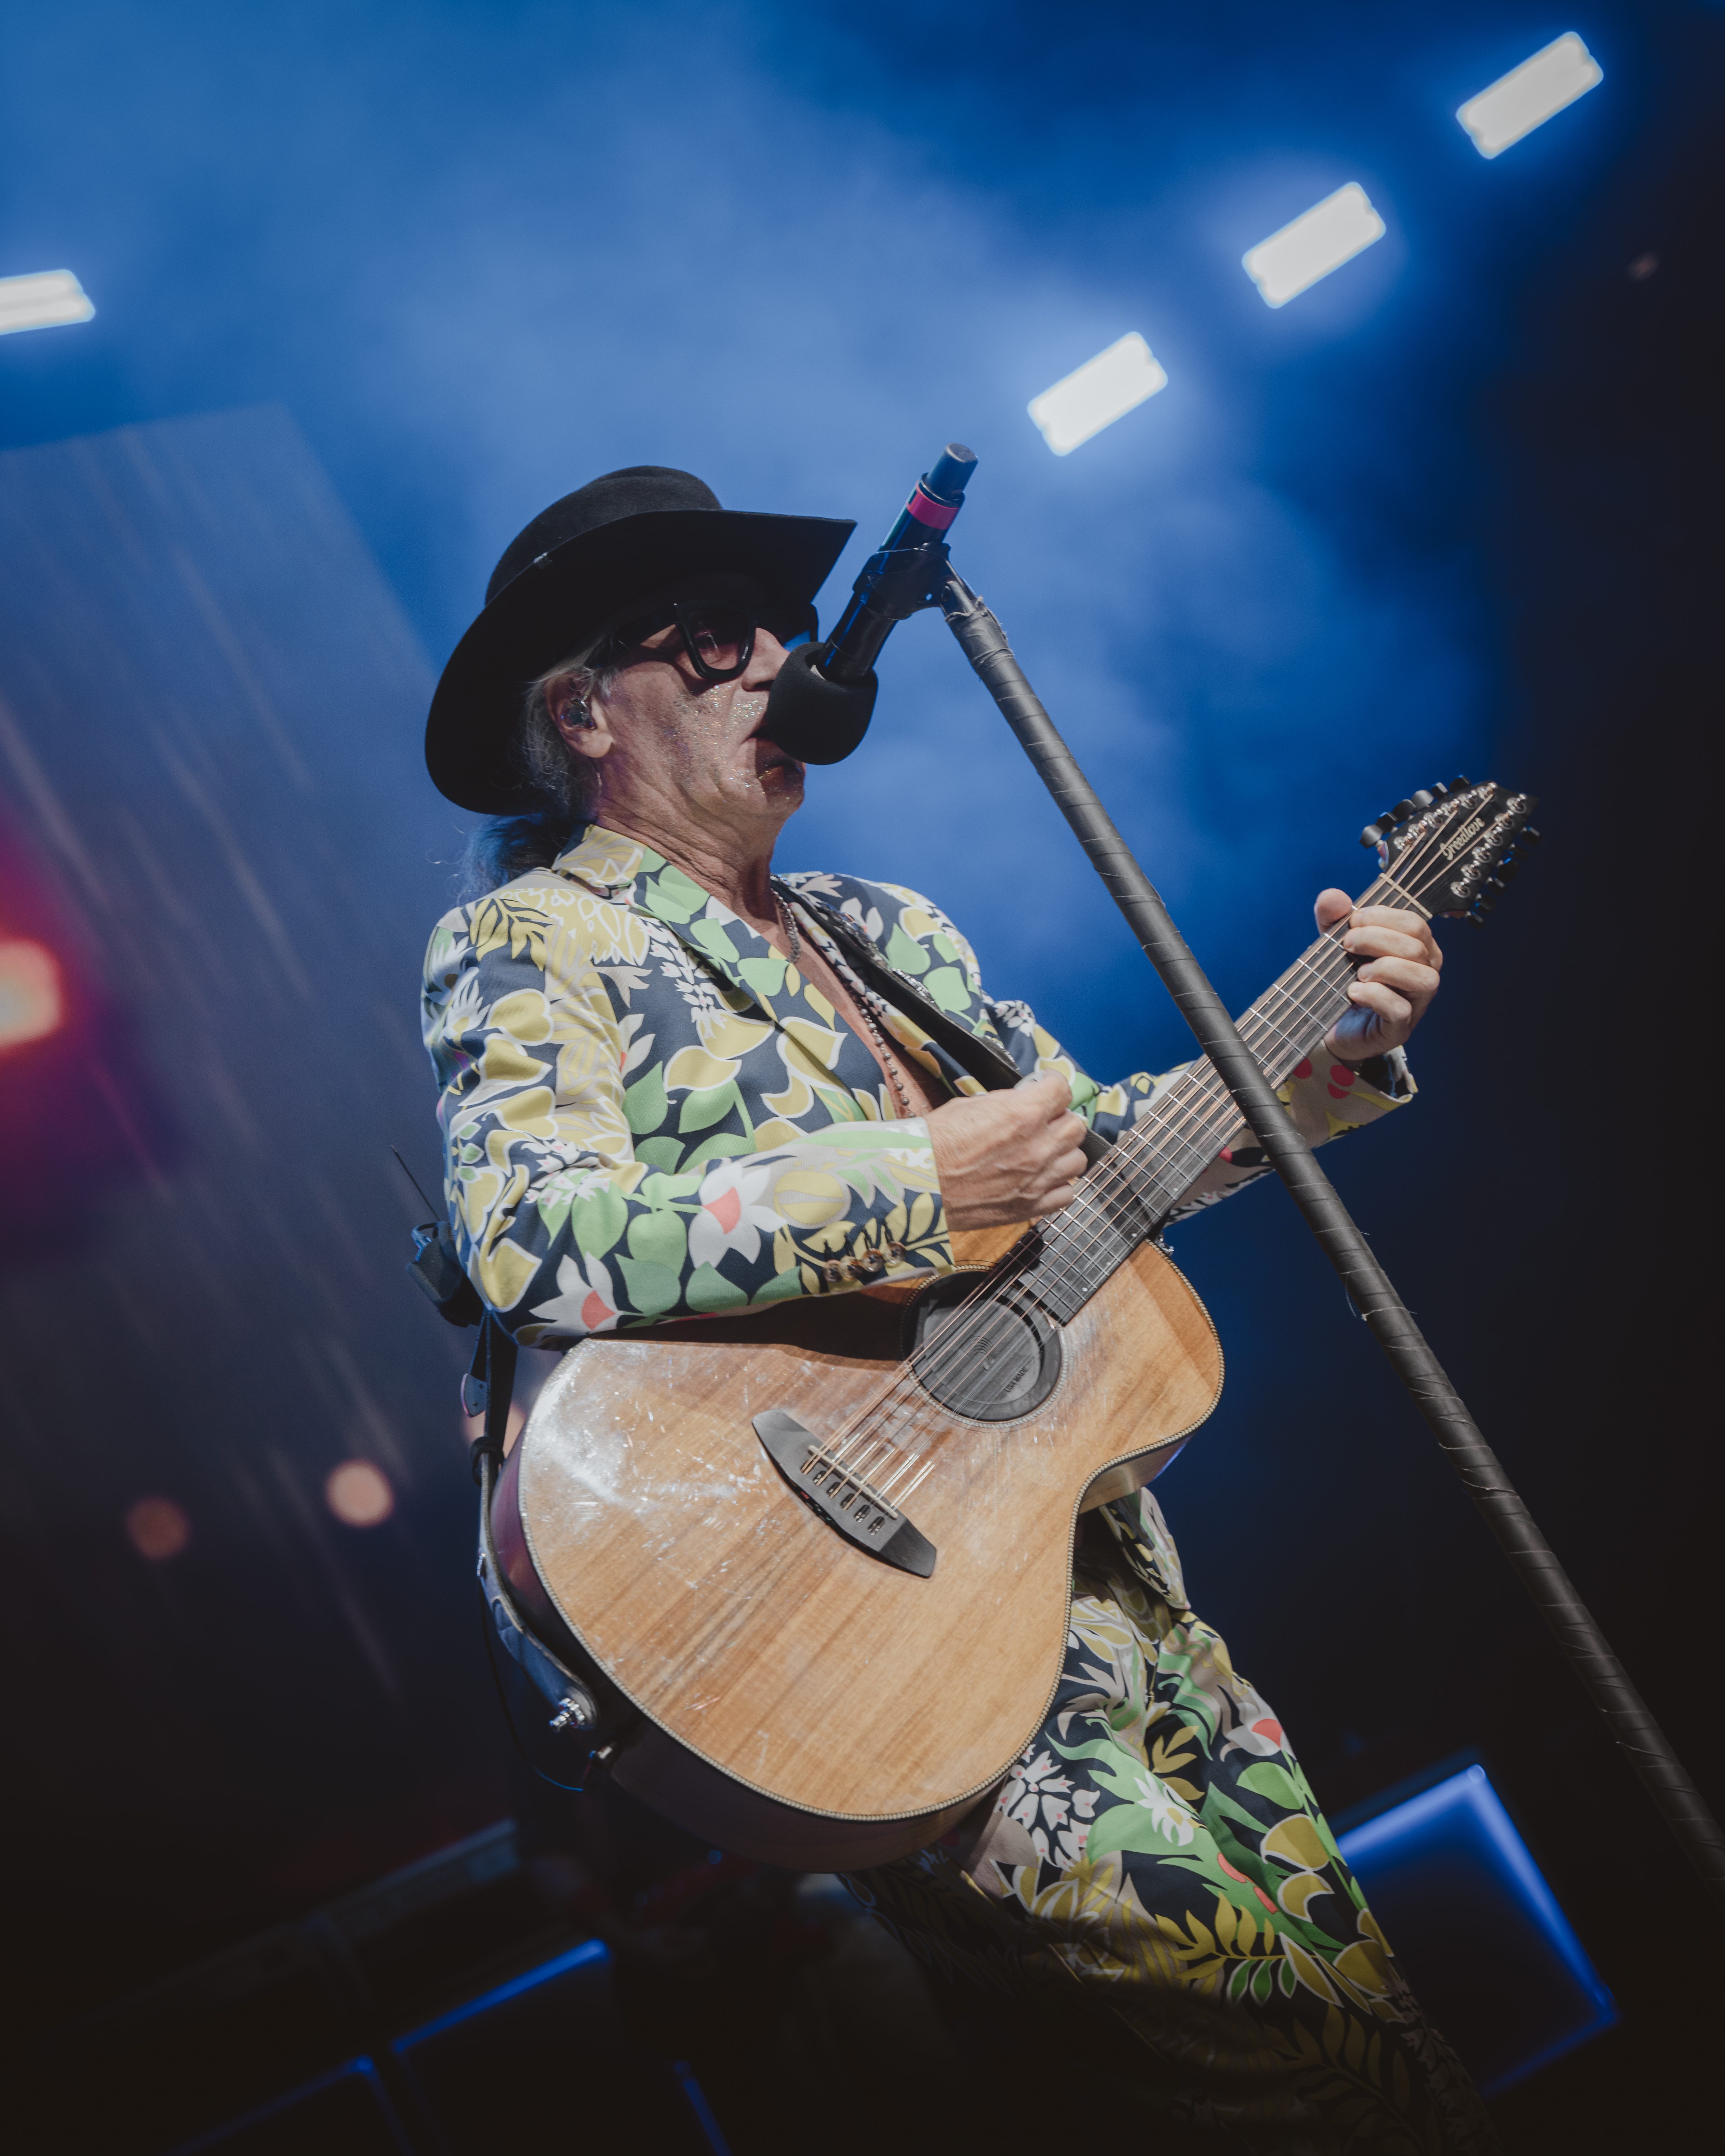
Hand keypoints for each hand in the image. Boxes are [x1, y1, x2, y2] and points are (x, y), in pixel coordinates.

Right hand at [927, 1074, 1089, 1230]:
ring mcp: (1038, 1180)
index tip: (1044, 1088)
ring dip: (1063, 1152)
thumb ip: (1006, 1104)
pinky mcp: (1031, 1207)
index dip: (1052, 1085)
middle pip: (1075, 1126)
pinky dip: (1057, 1185)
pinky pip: (1066, 1194)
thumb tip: (1023, 1101)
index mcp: (1022, 1115)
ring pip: (1077, 1160)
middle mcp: (1038, 1147)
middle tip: (1043, 1121)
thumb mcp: (968, 1106)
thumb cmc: (933, 1144)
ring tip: (1043, 1152)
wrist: (915, 1187)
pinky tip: (1040, 1179)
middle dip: (1059, 1119)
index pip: (1062, 1089)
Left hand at [1315, 890, 1442, 1062]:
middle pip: (1417, 947)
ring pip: (1422, 977)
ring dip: (1383, 968)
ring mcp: (1416, 1003)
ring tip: (1358, 972)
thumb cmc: (1342, 980)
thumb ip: (1333, 917)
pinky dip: (1375, 996)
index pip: (1415, 923)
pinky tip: (1354, 992)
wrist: (1330, 1025)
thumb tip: (1333, 896)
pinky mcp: (1400, 1028)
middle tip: (1347, 945)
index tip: (1352, 921)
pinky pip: (1400, 1009)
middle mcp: (1424, 973)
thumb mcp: (1335, 943)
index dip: (1382, 917)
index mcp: (1417, 948)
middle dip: (1376, 939)